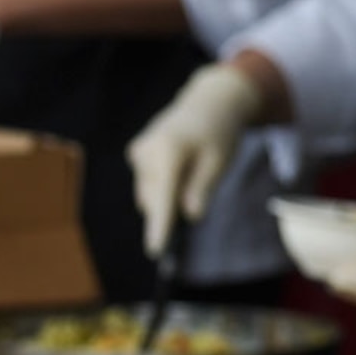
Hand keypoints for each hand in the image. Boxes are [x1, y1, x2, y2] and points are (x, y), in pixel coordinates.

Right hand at [128, 61, 266, 261]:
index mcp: (168, 152)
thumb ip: (202, 188)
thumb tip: (189, 215)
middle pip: (154, 198)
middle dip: (170, 208)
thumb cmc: (218, 133)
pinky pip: (148, 182)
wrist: (207, 103)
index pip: (162, 197)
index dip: (160, 226)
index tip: (155, 250)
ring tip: (190, 172)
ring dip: (168, 195)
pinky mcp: (136, 153)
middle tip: (196, 198)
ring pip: (149, 193)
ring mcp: (138, 152)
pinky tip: (178, 167)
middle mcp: (146, 152)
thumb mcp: (219, 162)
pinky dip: (163, 184)